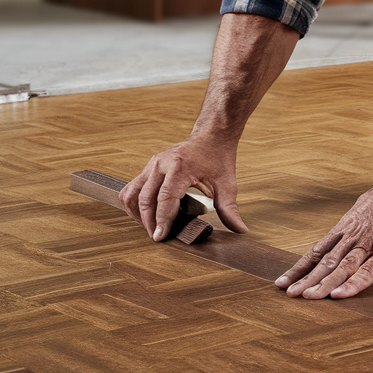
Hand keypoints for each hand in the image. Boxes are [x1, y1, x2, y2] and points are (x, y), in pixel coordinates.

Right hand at [120, 135, 245, 240]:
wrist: (212, 136)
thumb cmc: (219, 158)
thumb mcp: (227, 184)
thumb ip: (230, 209)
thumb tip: (241, 230)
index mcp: (180, 167)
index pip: (165, 199)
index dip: (161, 220)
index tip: (160, 237)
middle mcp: (162, 164)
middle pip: (146, 198)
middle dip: (149, 222)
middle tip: (158, 237)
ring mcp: (152, 164)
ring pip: (132, 193)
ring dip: (137, 214)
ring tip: (151, 227)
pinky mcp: (149, 167)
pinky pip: (132, 188)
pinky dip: (134, 204)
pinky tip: (146, 215)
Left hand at [275, 179, 372, 298]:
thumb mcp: (363, 208)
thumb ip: (353, 225)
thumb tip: (343, 232)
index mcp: (345, 228)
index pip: (318, 251)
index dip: (300, 267)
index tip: (283, 281)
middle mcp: (352, 237)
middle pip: (325, 262)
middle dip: (306, 280)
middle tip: (289, 294)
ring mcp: (369, 245)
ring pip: (342, 267)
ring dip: (324, 283)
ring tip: (308, 297)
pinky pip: (369, 271)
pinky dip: (353, 284)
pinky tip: (340, 295)